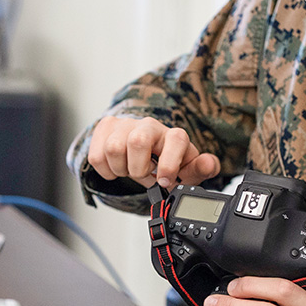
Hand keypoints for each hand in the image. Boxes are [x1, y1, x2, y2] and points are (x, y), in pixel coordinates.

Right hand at [86, 116, 219, 188]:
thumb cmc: (166, 161)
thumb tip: (209, 164)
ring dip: (121, 169)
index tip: (163, 181)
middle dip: (138, 169)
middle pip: (137, 141)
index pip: (176, 139)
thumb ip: (202, 168)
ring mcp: (126, 124)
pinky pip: (96, 155)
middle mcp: (149, 125)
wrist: (143, 150)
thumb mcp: (186, 170)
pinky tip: (117, 167)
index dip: (169, 164)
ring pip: (113, 148)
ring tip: (131, 169)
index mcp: (173, 135)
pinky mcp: (106, 128)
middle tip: (144, 175)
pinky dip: (106, 170)